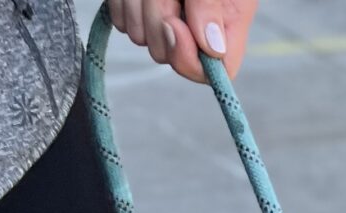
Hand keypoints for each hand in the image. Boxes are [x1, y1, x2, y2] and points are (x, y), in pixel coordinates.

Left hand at [107, 1, 258, 83]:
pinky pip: (122, 19)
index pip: (209, 73)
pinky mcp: (137, 11)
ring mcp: (163, 23)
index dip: (188, 59)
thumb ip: (211, 6)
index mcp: (223, 30)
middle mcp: (194, 32)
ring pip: (140, 36)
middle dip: (159, 19)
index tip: (175, 26)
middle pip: (168, 55)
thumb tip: (212, 49)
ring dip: (139, 4)